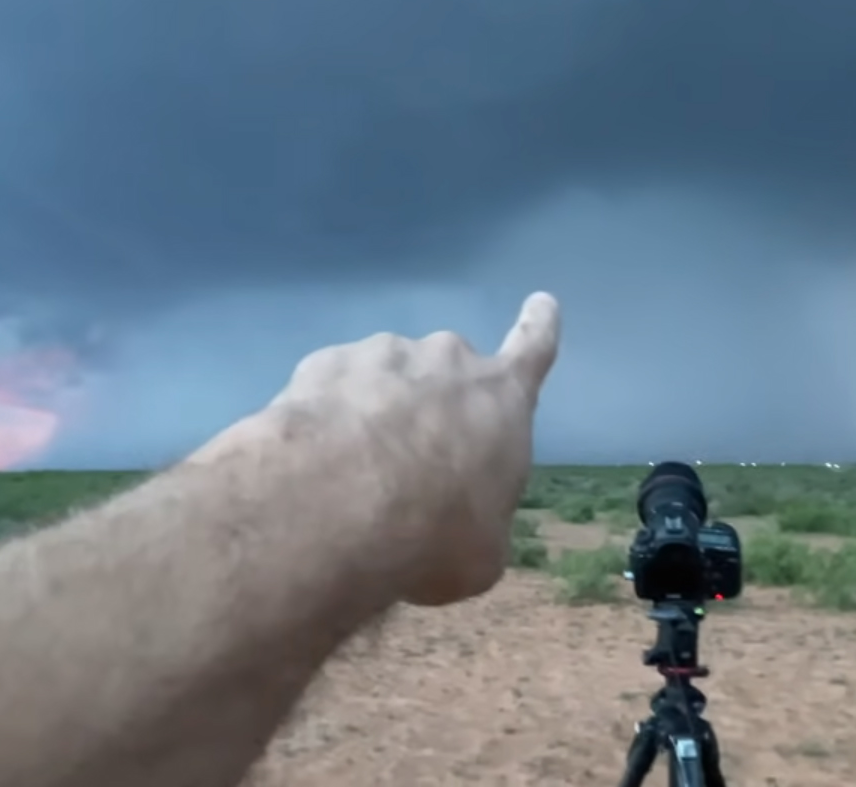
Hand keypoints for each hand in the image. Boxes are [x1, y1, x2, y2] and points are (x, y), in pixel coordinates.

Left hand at [194, 293, 560, 607]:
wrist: (339, 504)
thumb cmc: (437, 533)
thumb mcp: (481, 552)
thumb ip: (477, 521)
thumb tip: (455, 525)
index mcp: (502, 398)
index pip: (534, 348)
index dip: (539, 326)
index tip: (541, 302)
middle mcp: (446, 360)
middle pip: (447, 372)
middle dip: (431, 407)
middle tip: (409, 464)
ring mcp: (380, 354)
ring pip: (383, 381)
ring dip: (374, 415)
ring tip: (353, 475)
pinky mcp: (321, 364)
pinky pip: (331, 391)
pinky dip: (326, 420)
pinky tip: (315, 464)